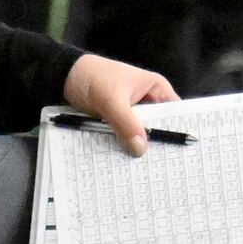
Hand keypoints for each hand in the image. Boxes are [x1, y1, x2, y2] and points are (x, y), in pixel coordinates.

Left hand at [62, 54, 181, 154]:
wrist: (62, 76)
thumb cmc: (92, 78)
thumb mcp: (111, 101)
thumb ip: (127, 124)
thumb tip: (141, 150)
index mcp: (156, 88)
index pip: (175, 112)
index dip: (179, 130)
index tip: (180, 152)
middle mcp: (148, 100)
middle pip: (158, 126)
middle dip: (156, 143)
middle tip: (158, 165)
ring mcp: (132, 111)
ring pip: (140, 133)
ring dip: (137, 145)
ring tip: (141, 167)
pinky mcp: (118, 119)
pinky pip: (125, 135)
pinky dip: (123, 144)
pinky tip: (123, 159)